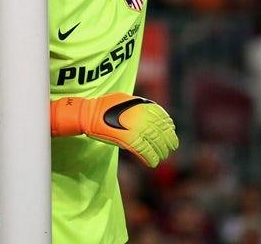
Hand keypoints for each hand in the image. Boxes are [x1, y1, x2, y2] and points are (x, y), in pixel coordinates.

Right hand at [51, 92, 178, 166]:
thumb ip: (138, 105)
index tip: (171, 132)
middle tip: (172, 147)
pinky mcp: (129, 139)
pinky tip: (152, 162)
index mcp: (142, 105)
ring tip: (162, 156)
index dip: (169, 126)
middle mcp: (142, 115)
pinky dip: (150, 158)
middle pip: (161, 130)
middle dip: (168, 140)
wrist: (89, 114)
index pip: (162, 116)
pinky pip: (144, 151)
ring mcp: (136, 127)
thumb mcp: (125, 99)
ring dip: (161, 151)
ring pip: (155, 142)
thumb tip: (149, 112)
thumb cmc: (103, 106)